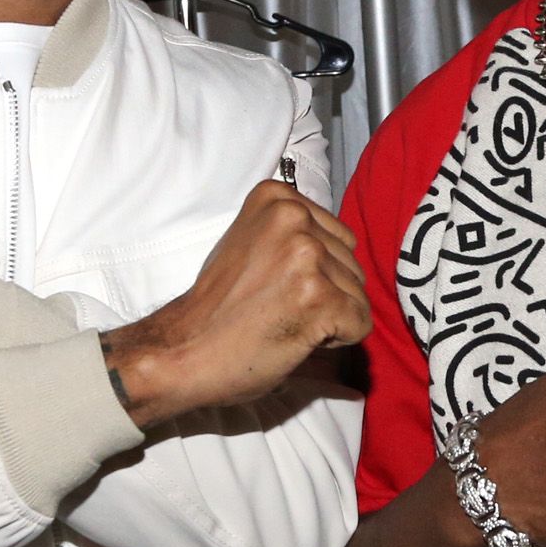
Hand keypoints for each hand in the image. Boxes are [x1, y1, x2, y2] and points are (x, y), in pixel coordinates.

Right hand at [102, 180, 369, 425]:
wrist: (184, 349)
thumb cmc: (218, 306)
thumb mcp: (252, 244)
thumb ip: (293, 237)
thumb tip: (345, 253)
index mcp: (278, 197)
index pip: (338, 238)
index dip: (315, 272)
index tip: (273, 284)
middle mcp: (294, 216)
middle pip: (352, 265)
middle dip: (326, 293)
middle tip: (277, 308)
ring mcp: (307, 254)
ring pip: (357, 295)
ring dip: (329, 317)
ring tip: (282, 320)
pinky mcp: (319, 295)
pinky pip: (360, 323)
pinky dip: (337, 340)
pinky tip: (296, 337)